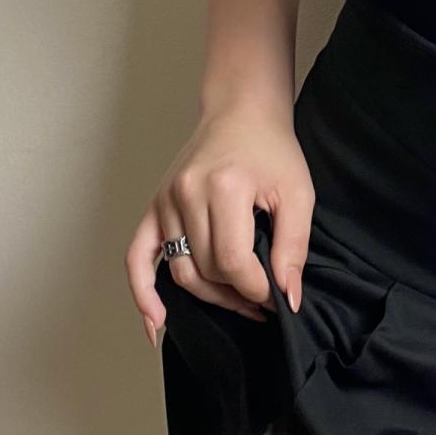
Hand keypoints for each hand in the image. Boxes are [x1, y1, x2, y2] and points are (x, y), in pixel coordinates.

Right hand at [124, 101, 314, 348]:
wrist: (241, 112)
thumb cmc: (272, 150)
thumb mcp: (298, 194)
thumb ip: (293, 246)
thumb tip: (288, 296)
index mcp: (223, 187)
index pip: (232, 261)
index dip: (257, 289)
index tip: (276, 296)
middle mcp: (185, 193)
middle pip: (205, 270)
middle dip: (238, 295)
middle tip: (264, 301)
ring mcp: (164, 201)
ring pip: (181, 271)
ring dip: (209, 297)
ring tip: (238, 302)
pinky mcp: (154, 207)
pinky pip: (137, 257)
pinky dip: (143, 292)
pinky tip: (156, 322)